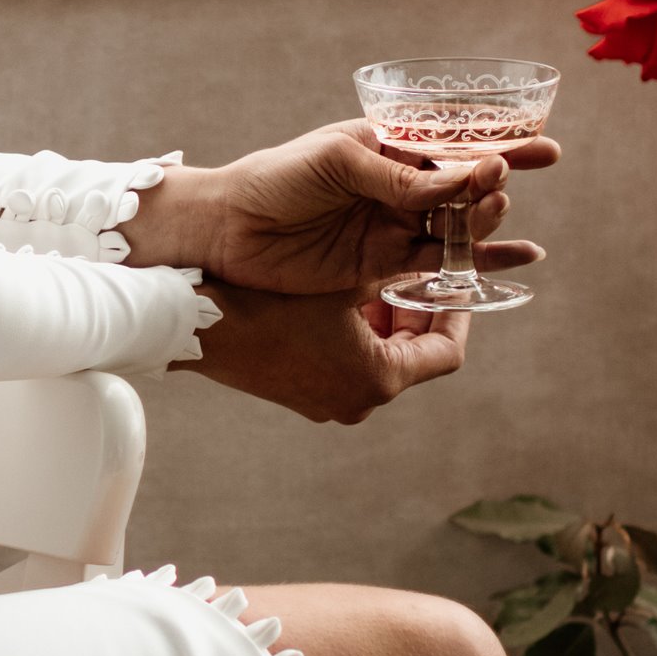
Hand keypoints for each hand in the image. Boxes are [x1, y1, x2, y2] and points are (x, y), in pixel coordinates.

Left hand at [123, 120, 550, 296]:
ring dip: (484, 221)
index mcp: (387, 145)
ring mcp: (391, 225)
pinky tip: (513, 262)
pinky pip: (438, 264)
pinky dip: (474, 263)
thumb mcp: (338, 161)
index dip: (500, 144)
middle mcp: (396, 185)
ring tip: (500, 215)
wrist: (228, 231)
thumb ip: (398, 175)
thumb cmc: (275, 179)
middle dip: (493, 184)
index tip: (543, 147)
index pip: (455, 142)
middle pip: (463, 186)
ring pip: (455, 225)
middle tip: (502, 185)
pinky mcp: (381, 266)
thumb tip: (459, 183)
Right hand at [183, 280, 471, 423]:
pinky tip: (342, 297)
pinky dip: (357, 335)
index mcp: (381, 379)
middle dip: (417, 311)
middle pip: (415, 355)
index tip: (455, 280)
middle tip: (415, 271)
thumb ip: (396, 269)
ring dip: (386, 320)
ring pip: (382, 358)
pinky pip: (350, 365)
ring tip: (377, 276)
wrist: (199, 326)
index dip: (458, 312)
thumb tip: (435, 251)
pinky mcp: (307, 397)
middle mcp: (361, 402)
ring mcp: (332, 403)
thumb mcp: (345, 276)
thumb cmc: (271, 299)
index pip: (447, 351)